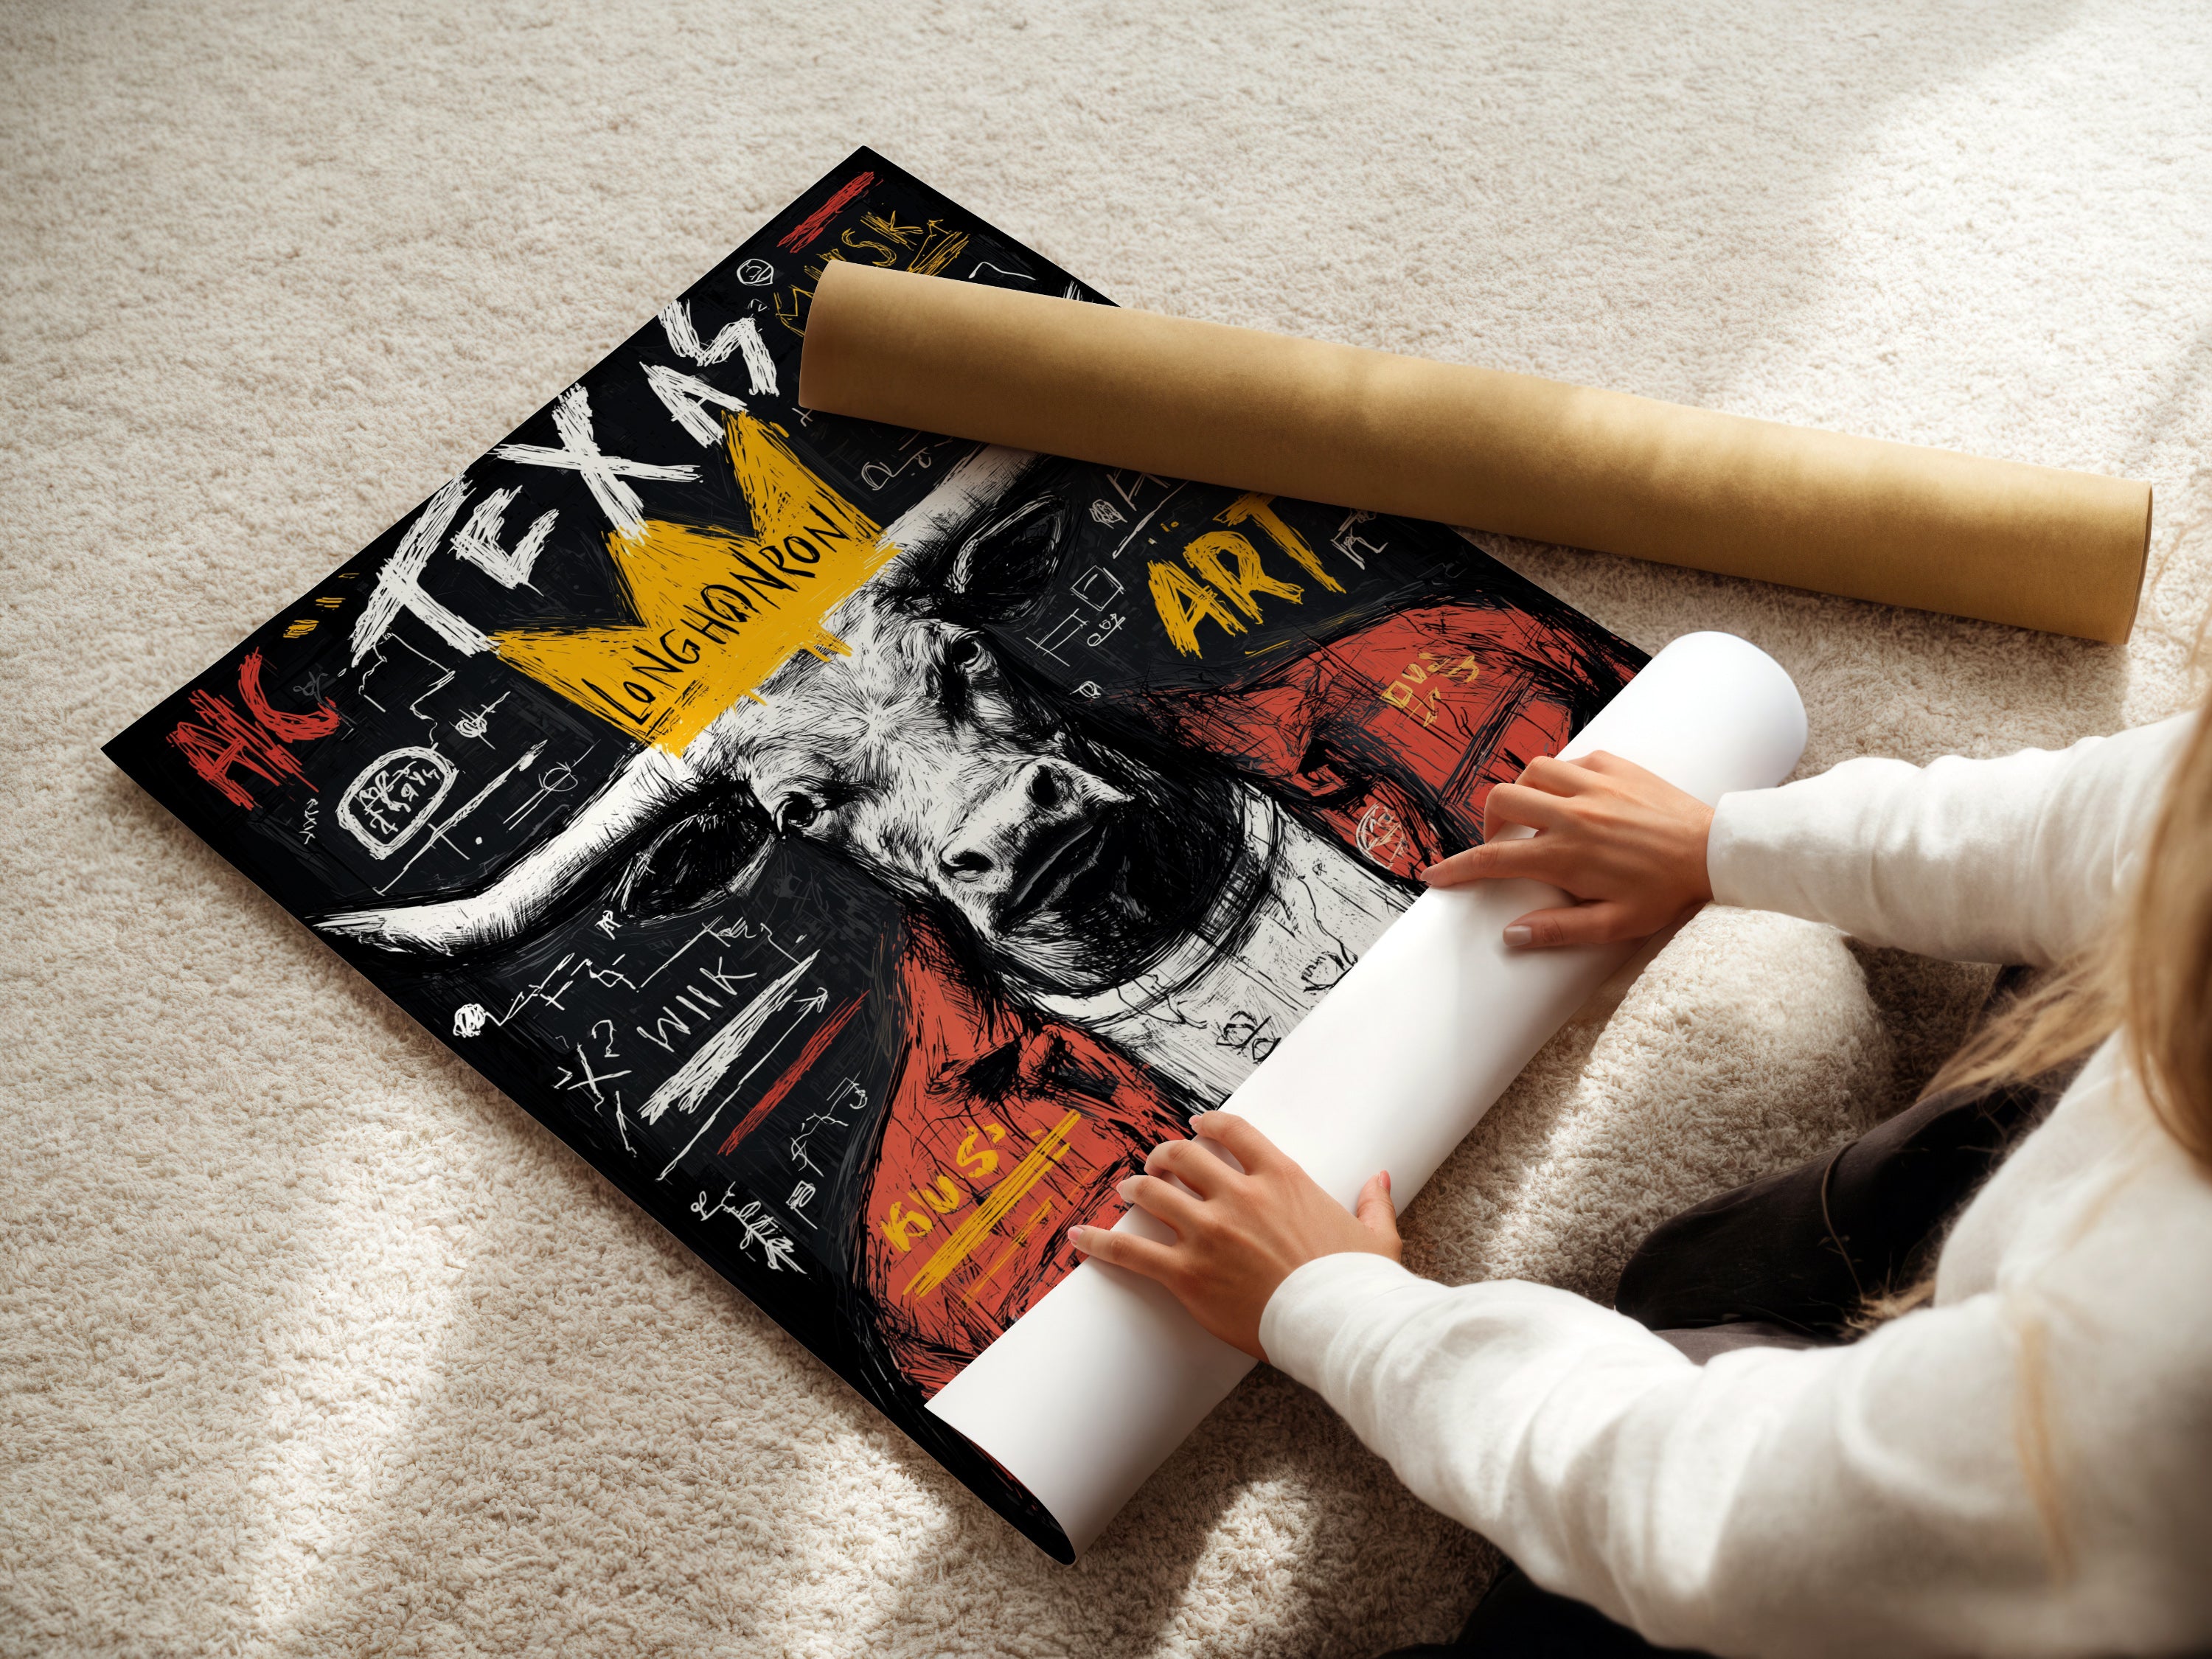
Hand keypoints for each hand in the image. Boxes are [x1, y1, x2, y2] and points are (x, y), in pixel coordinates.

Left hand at [1067, 1112, 1399, 1360]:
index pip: (1233, 1132)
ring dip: (1135, 1188)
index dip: (1208, 1125)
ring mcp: (1209, 1233)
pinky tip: (1079, 1237)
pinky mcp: (1187, 1274)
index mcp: (1282, 1178)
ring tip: (1126, 1191)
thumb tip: (1380, 1178)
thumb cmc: (1358, 1284)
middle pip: (1183, 1156)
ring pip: (1153, 1193)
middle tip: (1156, 1163)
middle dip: (1164, 1155)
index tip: (1195, 1126)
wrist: (1340, 1326)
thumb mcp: (1375, 1236)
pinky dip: (1100, 1242)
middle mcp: (1239, 1196)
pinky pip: (1131, 1251)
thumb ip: (1373, 1201)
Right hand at [1420, 751, 1713, 948]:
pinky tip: (1574, 797)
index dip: (1457, 869)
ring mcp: (1593, 784)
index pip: (1493, 859)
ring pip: (1532, 771)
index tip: (1435, 877)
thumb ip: (1559, 930)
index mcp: (1566, 855)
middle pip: (1501, 800)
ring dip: (1524, 792)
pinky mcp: (1615, 765)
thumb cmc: (1666, 893)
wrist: (1715, 851)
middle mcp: (1572, 813)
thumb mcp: (1615, 925)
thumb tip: (1511, 935)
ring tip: (1536, 815)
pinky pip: (1571, 760)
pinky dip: (1561, 776)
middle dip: (1488, 822)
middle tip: (1502, 843)